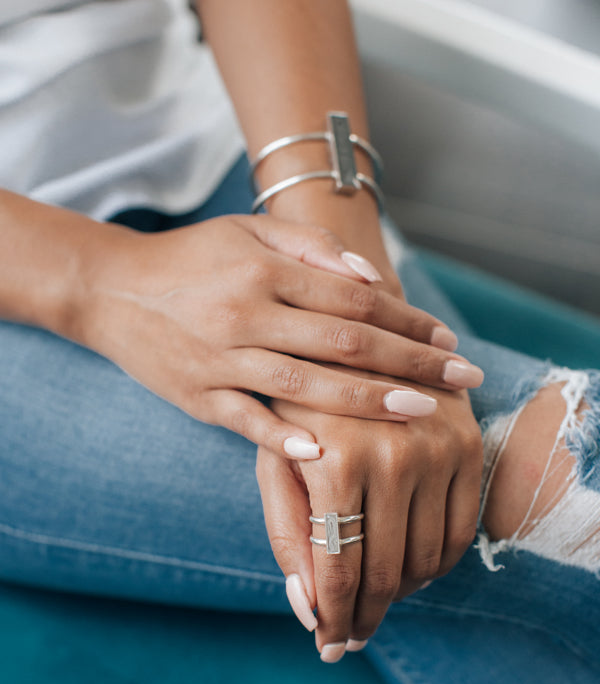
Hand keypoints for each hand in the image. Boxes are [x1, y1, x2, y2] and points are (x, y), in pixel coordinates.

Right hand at [81, 214, 481, 456]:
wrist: (110, 290)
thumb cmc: (191, 258)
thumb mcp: (247, 231)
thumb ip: (312, 246)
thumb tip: (372, 276)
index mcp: (262, 269)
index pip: (352, 297)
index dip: (404, 319)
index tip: (445, 340)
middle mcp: (244, 312)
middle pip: (342, 341)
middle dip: (408, 362)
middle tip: (460, 379)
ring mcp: (219, 358)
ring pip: (304, 384)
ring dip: (366, 401)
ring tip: (420, 413)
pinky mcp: (197, 396)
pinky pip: (246, 420)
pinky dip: (284, 437)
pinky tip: (326, 452)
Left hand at [256, 376, 482, 657]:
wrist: (354, 336)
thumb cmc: (299, 405)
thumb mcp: (274, 461)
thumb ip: (287, 534)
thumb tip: (307, 612)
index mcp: (334, 462)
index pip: (339, 570)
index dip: (333, 619)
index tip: (327, 646)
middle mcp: (393, 456)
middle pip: (387, 574)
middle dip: (366, 617)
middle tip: (351, 637)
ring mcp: (438, 450)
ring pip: (427, 561)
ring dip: (402, 596)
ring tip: (375, 600)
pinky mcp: (468, 446)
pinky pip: (461, 532)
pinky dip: (437, 565)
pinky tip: (411, 570)